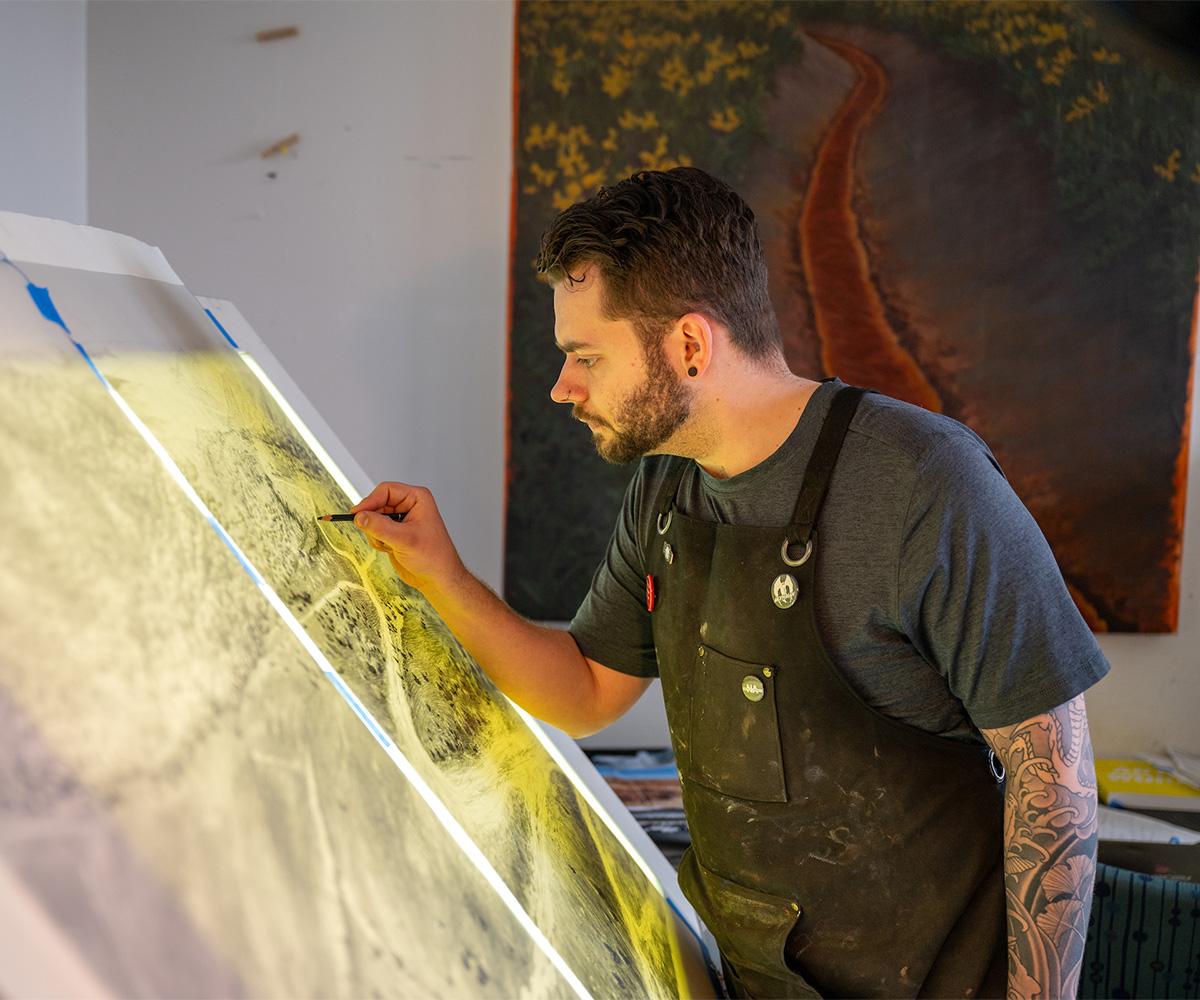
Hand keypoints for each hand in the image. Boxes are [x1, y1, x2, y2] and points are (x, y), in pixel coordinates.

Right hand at [350, 482, 466, 596]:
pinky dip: (377, 541)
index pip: (386, 490)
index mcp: (417, 498)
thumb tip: (359, 516)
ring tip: (390, 545)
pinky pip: (374, 530)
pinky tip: (390, 549)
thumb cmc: (432, 556)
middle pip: (377, 504)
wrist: (436, 577)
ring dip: (376, 534)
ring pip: (373, 518)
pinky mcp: (394, 531)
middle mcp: (408, 505)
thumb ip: (380, 527)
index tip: (357, 514)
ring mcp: (400, 518)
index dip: (370, 501)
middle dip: (374, 522)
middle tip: (377, 536)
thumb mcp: (404, 539)